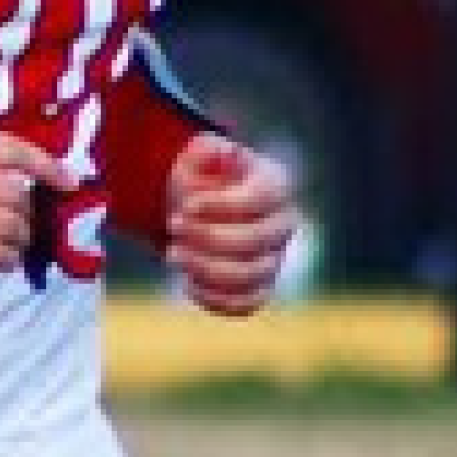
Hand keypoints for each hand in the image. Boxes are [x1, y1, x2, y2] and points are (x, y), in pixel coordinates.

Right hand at [0, 124, 76, 281]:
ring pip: (11, 229)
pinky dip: (5, 261)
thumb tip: (24, 185)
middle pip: (18, 197)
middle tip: (21, 228)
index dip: (49, 168)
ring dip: (18, 242)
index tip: (69, 183)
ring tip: (9, 247)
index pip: (13, 150)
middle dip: (27, 216)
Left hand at [166, 131, 299, 314]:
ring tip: (173, 253)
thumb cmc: (203, 178)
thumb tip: (223, 152)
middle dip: (207, 237)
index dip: (220, 206)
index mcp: (276, 186)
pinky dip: (215, 298)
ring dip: (205, 268)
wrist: (202, 208)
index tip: (186, 206)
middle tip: (172, 227)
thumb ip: (209, 152)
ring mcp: (275, 259)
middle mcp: (284, 225)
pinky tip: (187, 281)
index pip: (261, 199)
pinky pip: (246, 304)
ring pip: (250, 275)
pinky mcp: (260, 289)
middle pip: (256, 240)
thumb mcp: (201, 156)